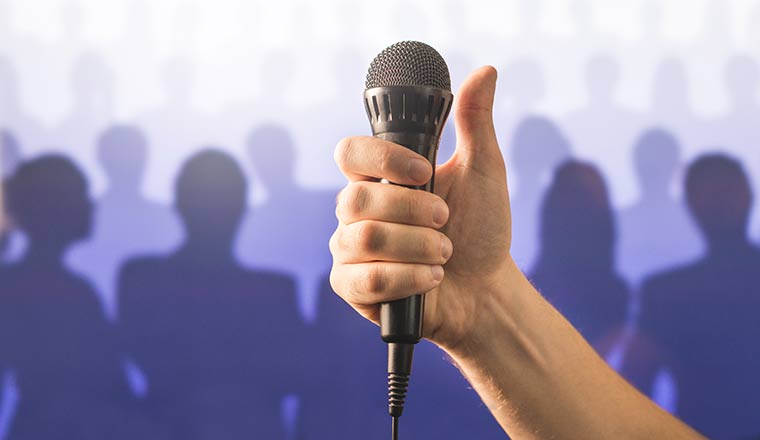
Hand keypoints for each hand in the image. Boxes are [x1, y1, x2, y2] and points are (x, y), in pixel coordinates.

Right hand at [329, 66, 512, 350]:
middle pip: (357, 199)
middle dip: (413, 210)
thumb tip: (485, 70)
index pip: (350, 153)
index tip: (425, 171)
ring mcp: (350, 249)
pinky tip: (432, 279)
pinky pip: (366, 278)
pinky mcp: (351, 287)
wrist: (485, 289)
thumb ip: (474, 123)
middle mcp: (357, 211)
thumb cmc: (480, 230)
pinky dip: (409, 278)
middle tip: (445, 220)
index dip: (382, 159)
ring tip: (443, 253)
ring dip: (418, 246)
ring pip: (364, 238)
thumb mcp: (484, 172)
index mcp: (380, 179)